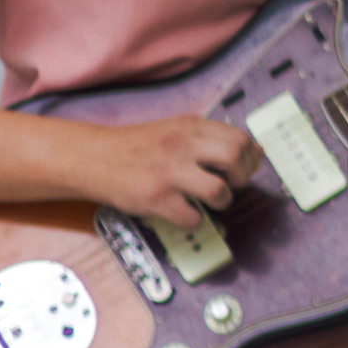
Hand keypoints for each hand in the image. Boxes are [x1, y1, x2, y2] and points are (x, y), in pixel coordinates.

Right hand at [87, 116, 263, 229]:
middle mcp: (182, 147)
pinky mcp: (155, 199)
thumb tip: (254, 152)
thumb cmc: (138, 147)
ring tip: (213, 201)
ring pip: (218, 190)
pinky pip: (191, 217)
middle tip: (232, 183)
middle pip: (234, 158)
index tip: (245, 167)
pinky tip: (187, 214)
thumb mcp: (176, 130)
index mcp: (191, 127)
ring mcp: (169, 173)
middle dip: (242, 176)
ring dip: (223, 200)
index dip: (250, 157)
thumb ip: (211, 137)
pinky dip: (195, 221)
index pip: (240, 138)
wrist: (94, 158)